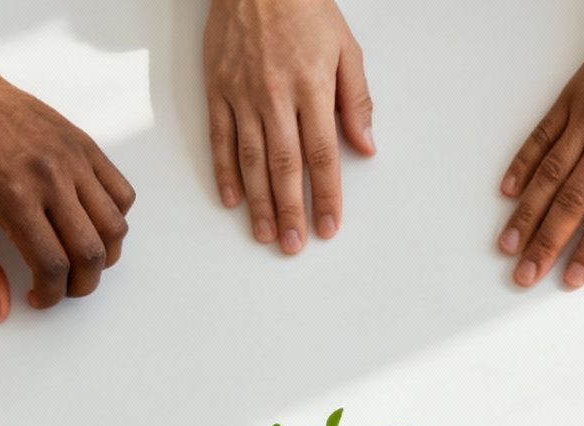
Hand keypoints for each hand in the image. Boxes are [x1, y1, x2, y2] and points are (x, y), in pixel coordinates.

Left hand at [0, 33, 134, 319]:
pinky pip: (121, 192)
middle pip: (92, 252)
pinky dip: (114, 218)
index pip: (53, 266)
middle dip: (81, 285)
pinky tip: (87, 223)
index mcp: (13, 198)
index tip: (38, 297)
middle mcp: (50, 177)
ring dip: (103, 255)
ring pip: (115, 225)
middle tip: (62, 287)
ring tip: (77, 258)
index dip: (51, 295)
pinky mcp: (84, 145)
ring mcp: (73, 159)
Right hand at [204, 0, 374, 252]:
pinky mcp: (218, 89)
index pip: (323, 154)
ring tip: (266, 234)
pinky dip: (225, 172)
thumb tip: (366, 145)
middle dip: (291, 210)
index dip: (327, 195)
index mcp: (312, 88)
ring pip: (252, 160)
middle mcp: (276, 96)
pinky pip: (220, 138)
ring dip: (259, 202)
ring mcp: (243, 95)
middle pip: (285, 166)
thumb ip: (355, 99)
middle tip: (295, 245)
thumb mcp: (345, 48)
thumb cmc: (303, 7)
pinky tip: (232, 200)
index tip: (329, 226)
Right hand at [498, 0, 583, 287]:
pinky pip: (540, 137)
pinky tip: (508, 192)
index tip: (572, 278)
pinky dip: (522, 165)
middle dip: (546, 243)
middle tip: (526, 273)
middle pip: (572, 201)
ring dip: (526, 213)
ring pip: (549, 174)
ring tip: (508, 245)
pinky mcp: (571, 99)